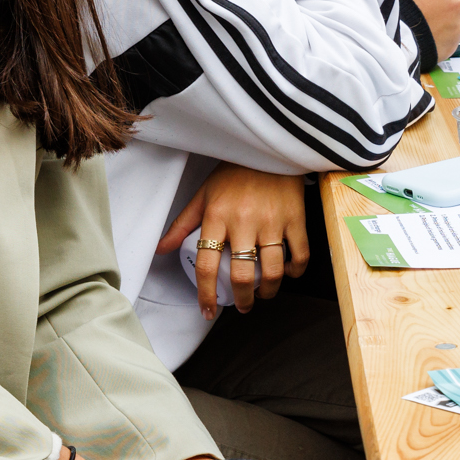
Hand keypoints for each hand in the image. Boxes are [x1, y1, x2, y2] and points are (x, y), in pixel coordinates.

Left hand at [163, 165, 309, 314]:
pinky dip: (295, 270)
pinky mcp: (295, 217)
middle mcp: (244, 221)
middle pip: (242, 275)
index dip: (206, 293)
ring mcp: (272, 221)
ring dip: (268, 291)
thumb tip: (160, 249)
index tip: (208, 310)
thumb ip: (182, 225)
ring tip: (263, 293)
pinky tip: (288, 273)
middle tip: (242, 306)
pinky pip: (299, 254)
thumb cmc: (233, 174)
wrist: (267, 150)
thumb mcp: (203, 196)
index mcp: (217, 216)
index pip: (207, 264)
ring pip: (272, 270)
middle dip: (242, 300)